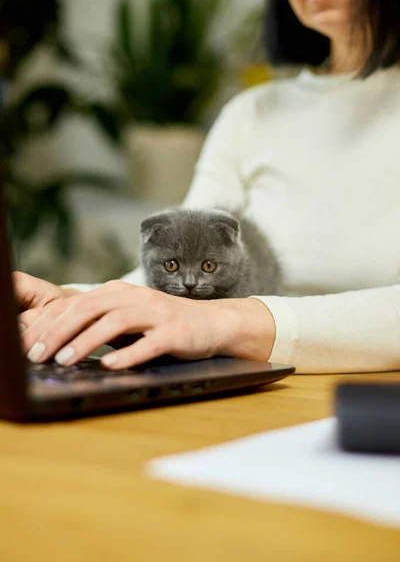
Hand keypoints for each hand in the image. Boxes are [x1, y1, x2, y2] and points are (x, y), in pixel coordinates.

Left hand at [20, 280, 275, 369]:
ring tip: (66, 359)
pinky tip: (111, 365)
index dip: (50, 323)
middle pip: (91, 308)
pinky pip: (150, 342)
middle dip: (60, 331)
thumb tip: (58, 342)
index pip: (77, 303)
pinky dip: (129, 353)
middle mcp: (136, 298)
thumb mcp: (128, 320)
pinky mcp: (175, 332)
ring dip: (88, 341)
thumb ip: (99, 325)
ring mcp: (157, 313)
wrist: (213, 323)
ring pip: (116, 321)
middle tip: (37, 354)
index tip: (28, 343)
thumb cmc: (164, 324)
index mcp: (120, 293)